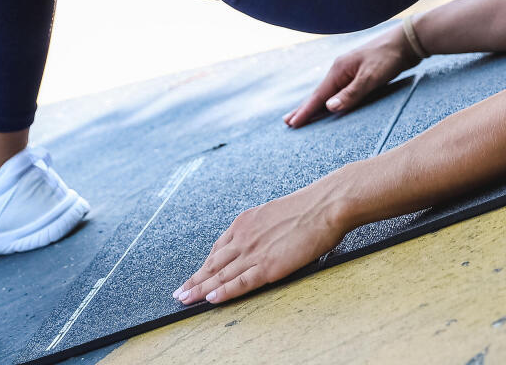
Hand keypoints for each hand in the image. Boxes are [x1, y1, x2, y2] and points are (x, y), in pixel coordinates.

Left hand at [172, 182, 349, 305]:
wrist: (325, 205)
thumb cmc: (308, 207)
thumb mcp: (274, 212)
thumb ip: (262, 227)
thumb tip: (263, 238)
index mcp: (245, 222)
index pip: (218, 249)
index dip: (204, 265)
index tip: (195, 275)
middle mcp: (244, 237)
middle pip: (212, 263)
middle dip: (194, 280)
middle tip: (180, 292)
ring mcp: (254, 253)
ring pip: (219, 275)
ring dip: (200, 289)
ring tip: (186, 299)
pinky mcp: (268, 267)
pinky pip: (240, 283)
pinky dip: (224, 292)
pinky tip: (211, 299)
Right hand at [283, 28, 419, 127]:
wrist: (407, 41)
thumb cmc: (390, 58)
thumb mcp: (371, 77)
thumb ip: (351, 93)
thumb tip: (329, 107)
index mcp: (339, 70)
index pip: (319, 96)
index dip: (305, 111)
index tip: (292, 124)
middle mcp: (340, 69)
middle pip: (319, 93)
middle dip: (304, 108)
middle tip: (287, 122)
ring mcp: (349, 71)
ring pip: (328, 91)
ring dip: (315, 104)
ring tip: (302, 114)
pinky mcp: (358, 73)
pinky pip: (338, 90)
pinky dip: (329, 99)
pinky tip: (330, 102)